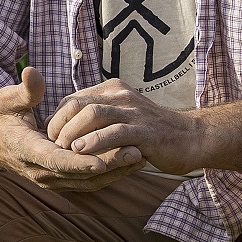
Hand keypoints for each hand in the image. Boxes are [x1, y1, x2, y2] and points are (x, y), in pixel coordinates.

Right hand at [0, 67, 145, 192]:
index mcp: (27, 150)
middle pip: (78, 174)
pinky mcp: (61, 181)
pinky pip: (88, 182)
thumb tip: (32, 73)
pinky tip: (130, 162)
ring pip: (87, 182)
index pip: (56, 160)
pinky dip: (110, 175)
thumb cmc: (2, 118)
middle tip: (137, 152)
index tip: (103, 160)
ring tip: (141, 156)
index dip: (79, 161)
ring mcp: (51, 180)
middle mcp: (40, 171)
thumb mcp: (7, 100)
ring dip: (115, 172)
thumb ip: (24, 90)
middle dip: (109, 165)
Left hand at [48, 78, 207, 175]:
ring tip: (64, 148)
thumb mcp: (122, 115)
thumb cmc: (150, 131)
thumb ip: (98, 117)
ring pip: (93, 115)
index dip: (57, 118)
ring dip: (72, 132)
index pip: (73, 99)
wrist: (191, 137)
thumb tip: (65, 128)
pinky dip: (94, 142)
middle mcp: (121, 96)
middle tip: (53, 144)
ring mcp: (134, 112)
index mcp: (112, 90)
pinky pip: (115, 133)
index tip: (50, 137)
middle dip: (59, 125)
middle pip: (78, 104)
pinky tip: (81, 152)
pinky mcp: (145, 131)